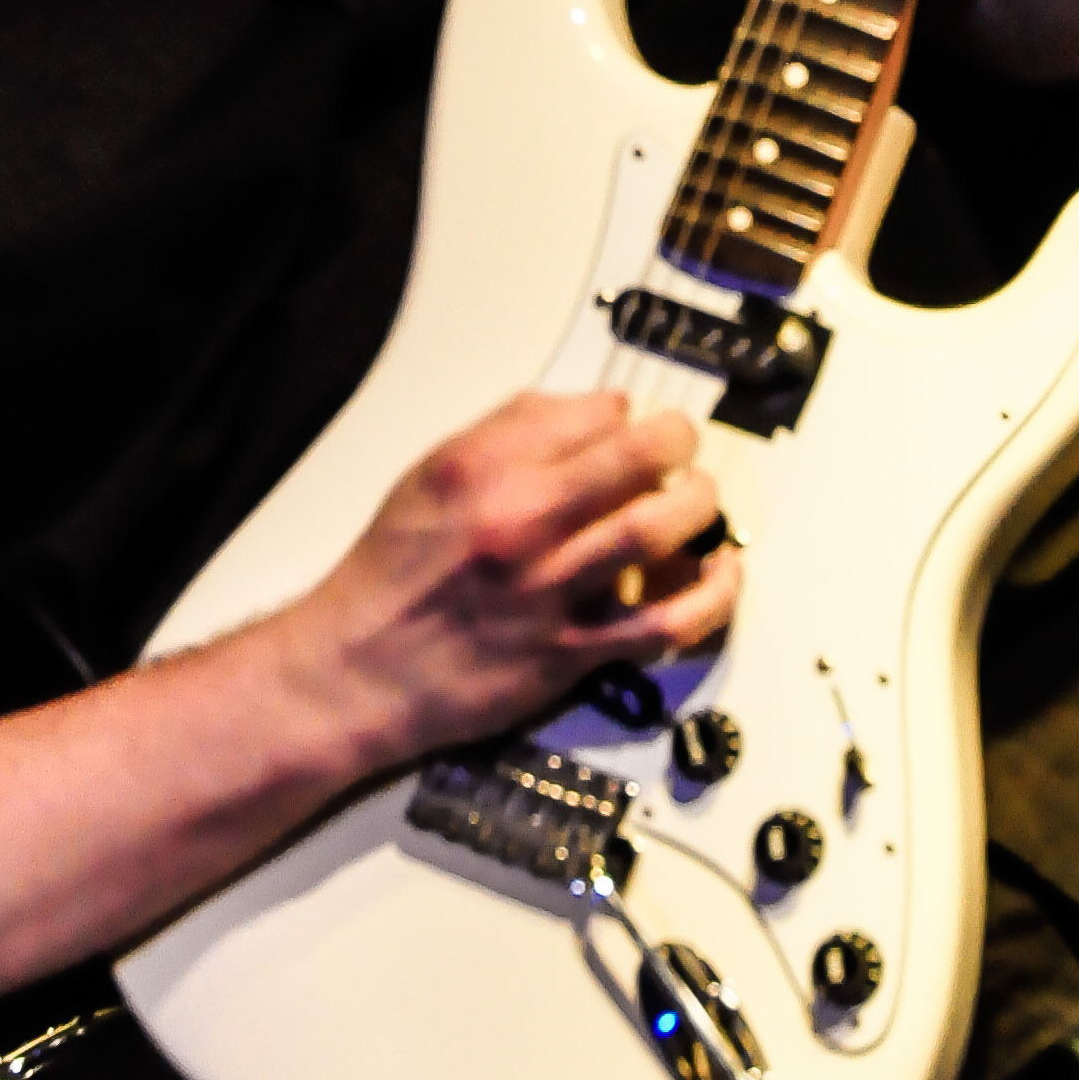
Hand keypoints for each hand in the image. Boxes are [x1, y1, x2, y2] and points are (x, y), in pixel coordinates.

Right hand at [275, 391, 738, 776]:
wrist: (356, 668)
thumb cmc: (393, 572)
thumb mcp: (431, 474)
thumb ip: (508, 434)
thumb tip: (590, 411)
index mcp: (485, 468)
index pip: (595, 412)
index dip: (626, 413)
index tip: (631, 424)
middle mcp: (520, 523)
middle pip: (638, 459)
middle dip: (679, 444)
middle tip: (683, 452)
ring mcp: (550, 591)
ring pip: (657, 531)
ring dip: (699, 507)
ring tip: (701, 501)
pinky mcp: (570, 653)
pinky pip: (663, 623)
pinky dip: (711, 595)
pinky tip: (721, 572)